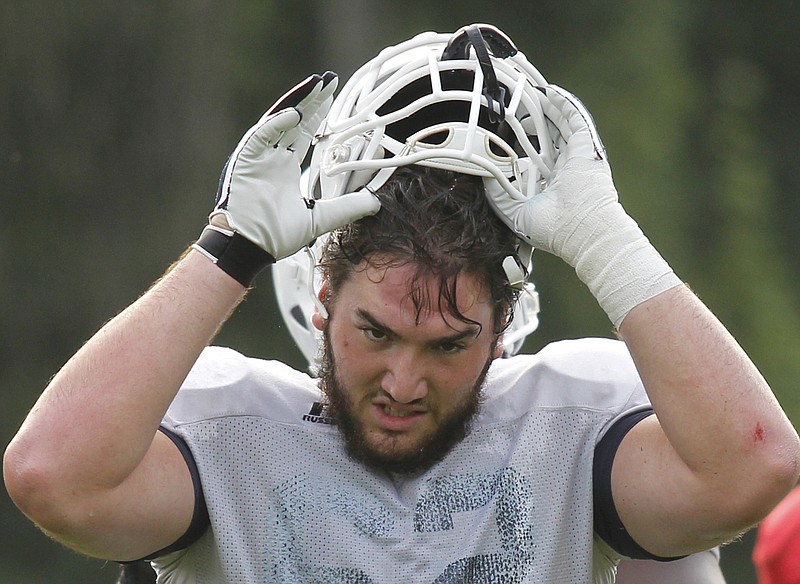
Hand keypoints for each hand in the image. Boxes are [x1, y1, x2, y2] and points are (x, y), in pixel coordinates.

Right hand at [194, 72, 379, 285]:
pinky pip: (261, 136)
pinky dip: (276, 124)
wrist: (249, 248)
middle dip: (312, 101)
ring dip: (297, 102)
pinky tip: (294, 112)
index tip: (334, 98)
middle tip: (330, 81)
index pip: (304, 134)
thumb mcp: (322, 218)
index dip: (318, 115)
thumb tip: (376, 202)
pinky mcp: (245, 161)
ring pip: (278, 121)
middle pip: (294, 121)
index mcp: (284, 167)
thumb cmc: (276, 236)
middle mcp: (271, 157)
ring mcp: (257, 157)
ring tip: (316, 85)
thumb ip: (348, 208)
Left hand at [484, 85, 679, 326]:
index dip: (523, 140)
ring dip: (546, 107)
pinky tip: (549, 93)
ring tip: (529, 91)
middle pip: (548, 135)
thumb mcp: (515, 213)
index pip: (537, 156)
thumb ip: (497, 195)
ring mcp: (578, 156)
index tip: (505, 128)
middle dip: (532, 118)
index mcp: (553, 184)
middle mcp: (566, 168)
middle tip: (514, 103)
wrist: (582, 232)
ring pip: (560, 124)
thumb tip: (482, 176)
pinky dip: (563, 104)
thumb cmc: (553, 230)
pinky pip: (575, 119)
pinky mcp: (587, 147)